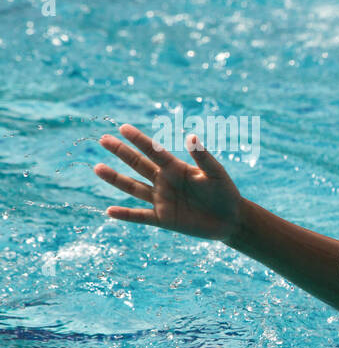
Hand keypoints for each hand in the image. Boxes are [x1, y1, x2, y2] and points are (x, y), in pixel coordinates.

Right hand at [92, 124, 242, 241]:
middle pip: (138, 165)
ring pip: (134, 188)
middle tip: (103, 139)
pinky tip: (109, 211)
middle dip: (121, 152)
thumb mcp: (216, 173)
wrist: (231, 219)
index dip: (139, 140)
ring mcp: (161, 200)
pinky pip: (140, 216)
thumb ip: (203, 157)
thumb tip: (191, 136)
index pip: (154, 151)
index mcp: (176, 168)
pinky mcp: (163, 219)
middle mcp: (164, 181)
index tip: (123, 127)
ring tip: (98, 168)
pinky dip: (126, 215)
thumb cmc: (225, 192)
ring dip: (116, 179)